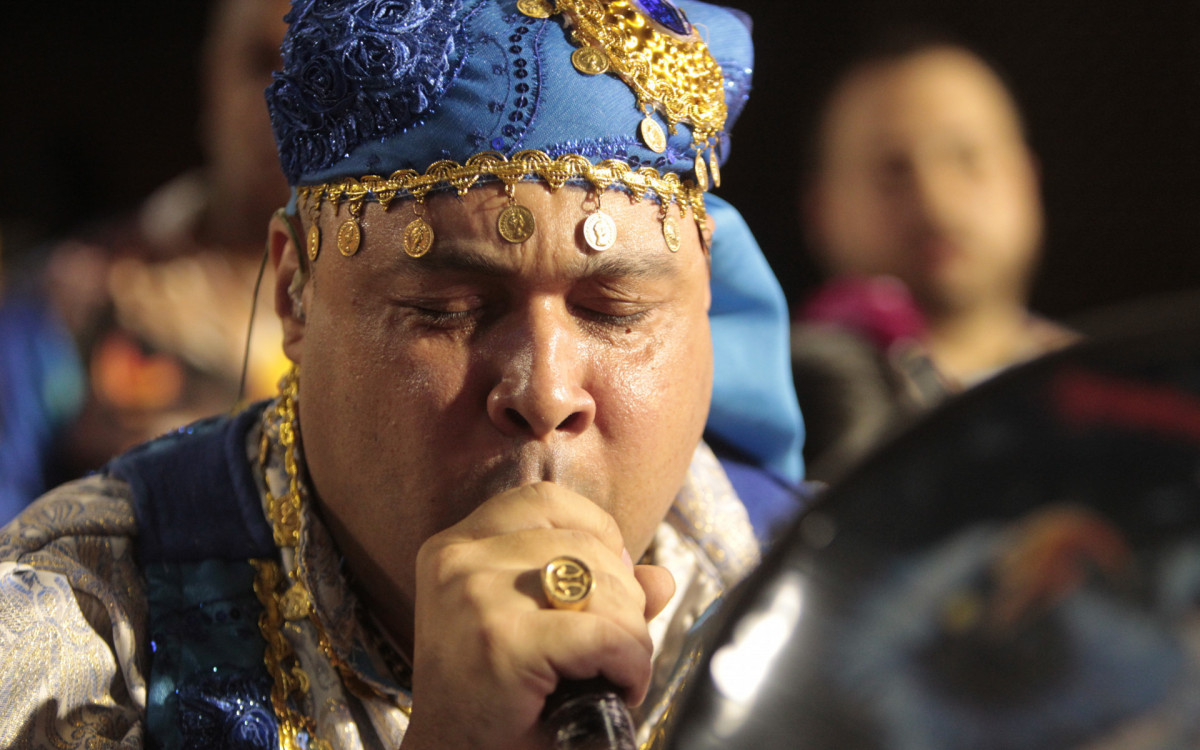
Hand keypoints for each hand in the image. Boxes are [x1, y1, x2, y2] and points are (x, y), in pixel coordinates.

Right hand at [401, 482, 675, 749]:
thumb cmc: (489, 703)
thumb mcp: (537, 635)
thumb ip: (598, 596)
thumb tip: (660, 578)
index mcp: (455, 546)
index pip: (548, 502)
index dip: (598, 537)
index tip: (608, 587)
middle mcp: (459, 559)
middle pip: (586, 545)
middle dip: (623, 598)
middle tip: (614, 648)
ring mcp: (477, 595)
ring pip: (603, 585)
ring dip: (630, 633)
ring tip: (613, 670)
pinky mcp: (502, 640)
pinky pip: (604, 634)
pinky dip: (630, 662)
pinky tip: (619, 686)